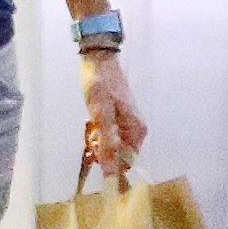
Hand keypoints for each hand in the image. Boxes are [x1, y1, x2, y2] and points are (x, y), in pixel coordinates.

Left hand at [80, 49, 146, 175]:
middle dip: (101, 150)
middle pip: (117, 155)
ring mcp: (127, 124)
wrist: (98, 60)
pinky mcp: (118, 119)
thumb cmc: (100, 83)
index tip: (95, 151)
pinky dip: (98, 133)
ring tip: (91, 125)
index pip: (126, 162)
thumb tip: (111, 168)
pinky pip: (108, 135)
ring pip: (111, 145)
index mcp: (136, 131)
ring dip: (98, 140)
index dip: (109, 163)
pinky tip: (92, 121)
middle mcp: (135, 130)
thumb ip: (107, 141)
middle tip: (91, 135)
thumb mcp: (101, 113)